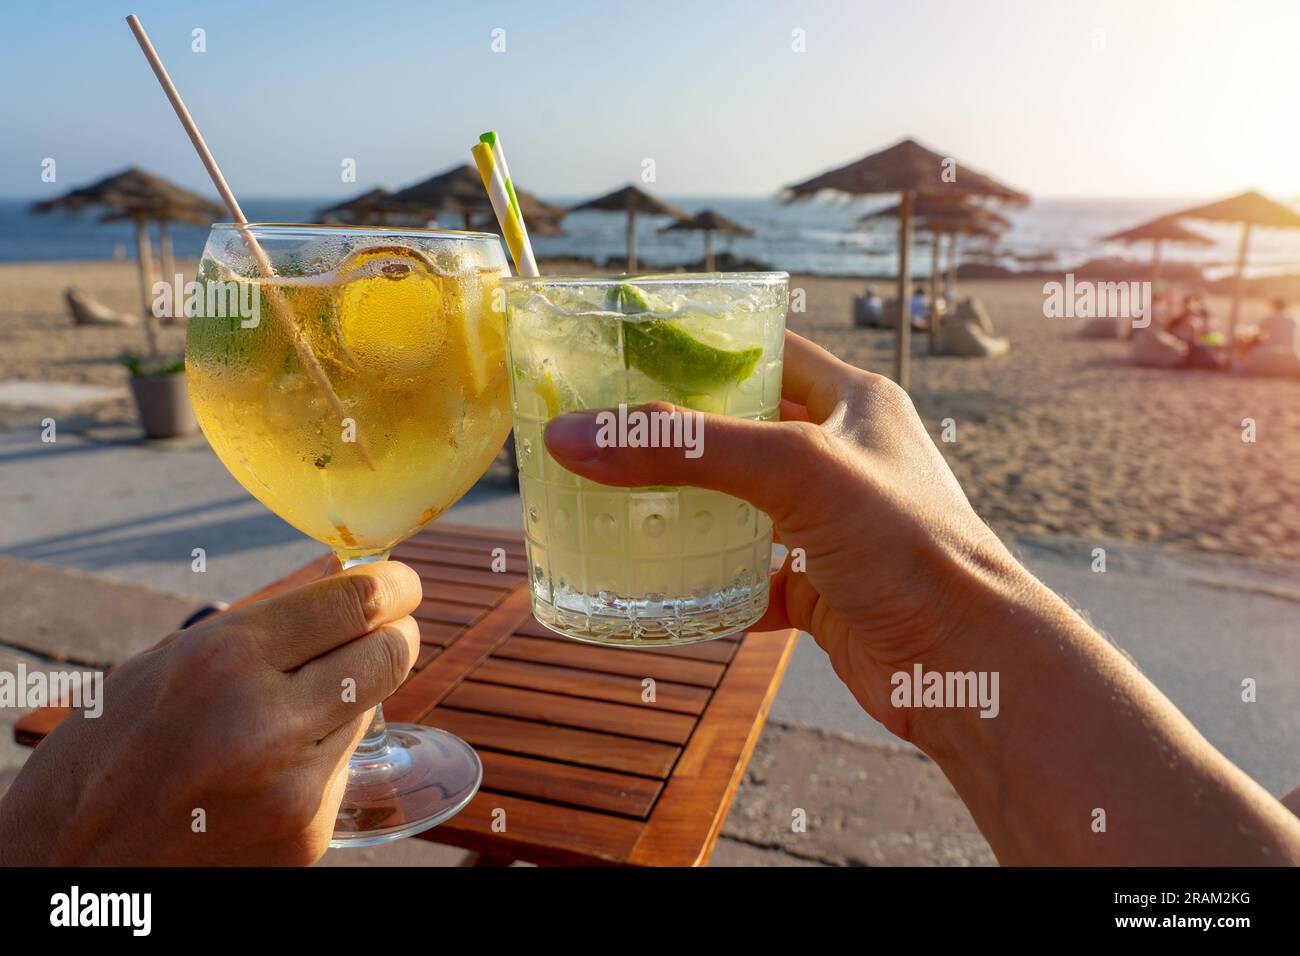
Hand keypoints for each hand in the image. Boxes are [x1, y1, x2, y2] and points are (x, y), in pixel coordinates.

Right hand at [0, 561, 421, 865]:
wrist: (67, 866)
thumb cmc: (107, 749)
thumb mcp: (166, 665)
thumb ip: (259, 633)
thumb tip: (344, 597)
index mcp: (222, 659)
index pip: (358, 601)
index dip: (393, 585)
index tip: (399, 584)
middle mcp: (264, 721)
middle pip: (389, 653)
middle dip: (392, 636)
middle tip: (382, 631)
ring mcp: (293, 788)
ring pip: (370, 711)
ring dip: (350, 698)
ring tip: (289, 709)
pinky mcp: (308, 836)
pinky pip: (341, 768)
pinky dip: (320, 756)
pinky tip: (266, 770)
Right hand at [544, 331, 1033, 740]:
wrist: (970, 663)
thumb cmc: (909, 546)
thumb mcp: (795, 471)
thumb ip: (685, 448)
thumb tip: (573, 435)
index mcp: (856, 404)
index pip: (771, 352)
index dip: (708, 347)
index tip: (636, 351)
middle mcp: (847, 459)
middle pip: (749, 432)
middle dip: (685, 436)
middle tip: (611, 434)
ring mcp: (835, 529)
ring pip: (747, 509)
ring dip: (694, 513)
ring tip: (622, 505)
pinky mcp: (826, 590)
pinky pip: (756, 580)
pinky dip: (716, 587)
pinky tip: (672, 592)